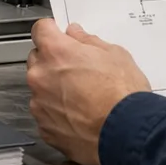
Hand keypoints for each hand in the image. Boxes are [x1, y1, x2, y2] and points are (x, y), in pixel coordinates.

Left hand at [26, 18, 150, 164]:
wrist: (127, 135)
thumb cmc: (123, 96)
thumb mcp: (115, 55)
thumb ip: (89, 41)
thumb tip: (77, 35)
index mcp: (56, 52)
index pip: (40, 29)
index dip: (52, 31)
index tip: (59, 35)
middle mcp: (41, 75)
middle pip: (38, 59)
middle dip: (53, 61)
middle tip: (78, 70)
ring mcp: (40, 103)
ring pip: (41, 88)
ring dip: (54, 88)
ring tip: (83, 98)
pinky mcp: (44, 128)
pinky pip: (46, 113)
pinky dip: (57, 113)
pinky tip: (79, 116)